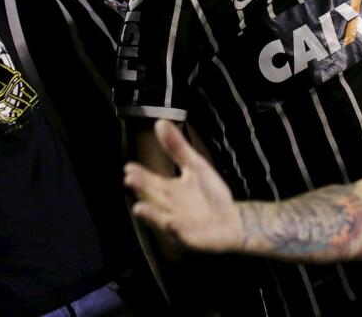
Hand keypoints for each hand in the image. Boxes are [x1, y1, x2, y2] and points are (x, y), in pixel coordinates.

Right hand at [123, 119, 241, 252]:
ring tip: (139, 208)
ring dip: (150, 215)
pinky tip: (171, 223)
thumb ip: (177, 147)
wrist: (233, 220)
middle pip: (153, 197)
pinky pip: (181, 234)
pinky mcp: (190, 238)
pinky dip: (175, 230)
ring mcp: (178, 224)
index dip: (140, 175)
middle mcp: (169, 207)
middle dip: (142, 189)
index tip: (128, 168)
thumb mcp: (195, 166)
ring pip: (161, 218)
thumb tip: (159, 122)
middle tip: (130, 179)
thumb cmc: (210, 194)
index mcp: (170, 190)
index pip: (151, 181)